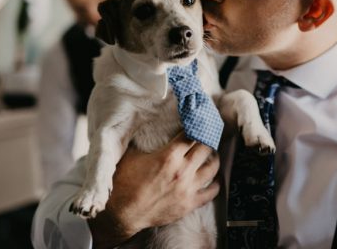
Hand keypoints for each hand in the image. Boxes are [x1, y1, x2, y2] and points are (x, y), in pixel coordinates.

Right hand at [88, 132, 220, 248]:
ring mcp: (188, 188)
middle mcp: (182, 170)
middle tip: (208, 136)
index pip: (192, 134)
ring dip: (214, 158)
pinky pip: (212, 192)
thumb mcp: (131, 154)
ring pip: (213, 168)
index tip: (199, 121)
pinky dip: (215, 184)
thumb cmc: (123, 182)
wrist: (121, 213)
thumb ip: (143, 140)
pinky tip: (214, 179)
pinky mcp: (189, 204)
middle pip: (206, 147)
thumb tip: (146, 126)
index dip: (197, 125)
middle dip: (208, 139)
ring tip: (211, 154)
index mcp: (169, 156)